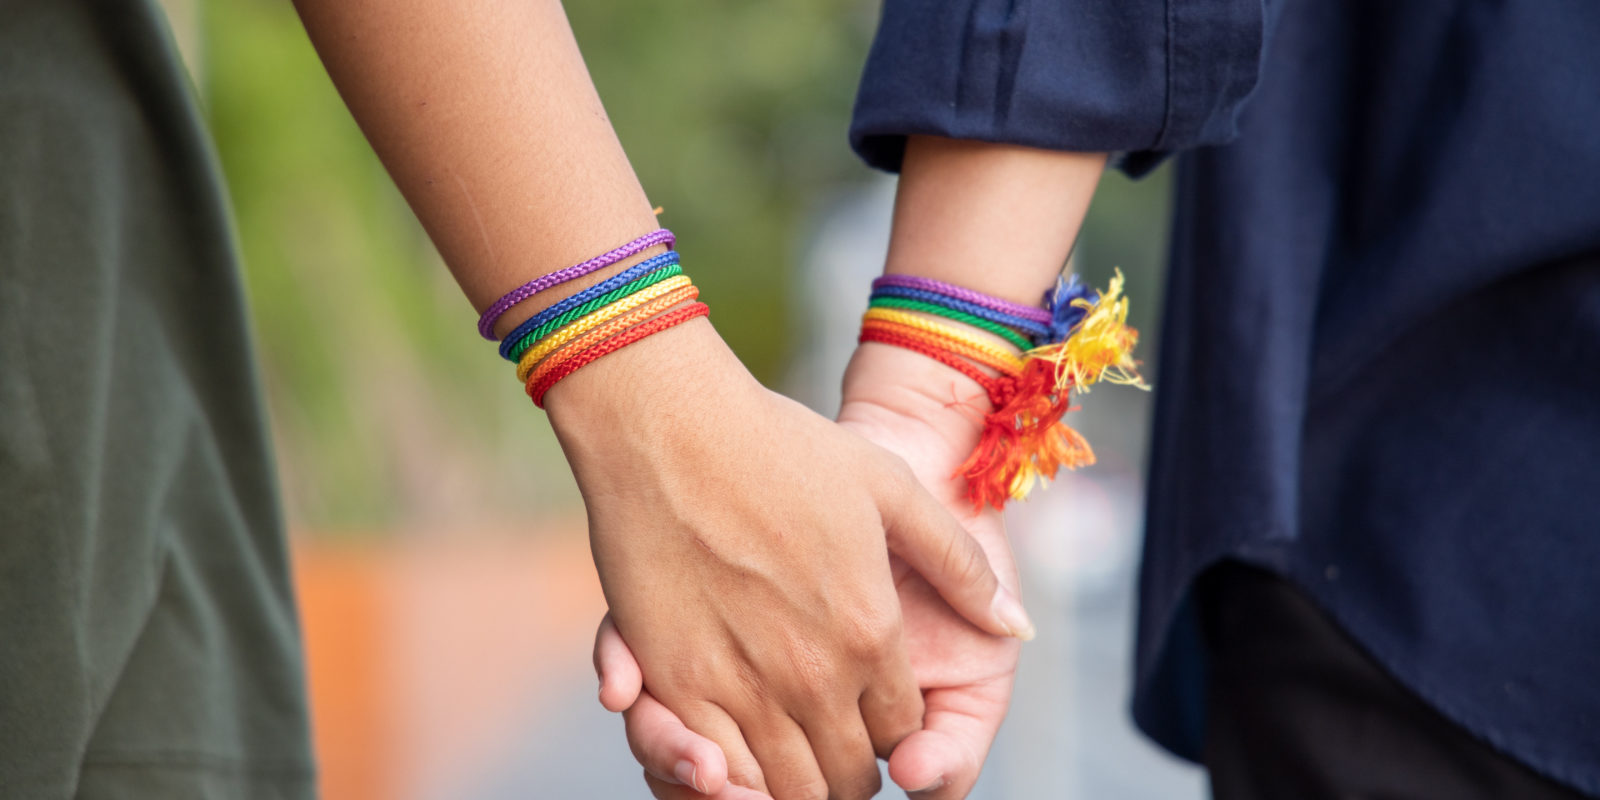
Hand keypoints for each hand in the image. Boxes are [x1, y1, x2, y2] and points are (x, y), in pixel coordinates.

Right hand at [552, 322, 1029, 799]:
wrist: (672, 427)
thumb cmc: (783, 447)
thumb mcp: (892, 488)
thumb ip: (959, 564)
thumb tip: (1016, 625)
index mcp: (872, 635)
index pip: (899, 733)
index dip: (894, 735)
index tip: (876, 718)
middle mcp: (813, 676)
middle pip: (843, 778)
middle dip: (847, 773)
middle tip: (835, 746)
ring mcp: (740, 685)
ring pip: (782, 788)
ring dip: (791, 783)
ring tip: (788, 753)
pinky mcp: (674, 682)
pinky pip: (712, 770)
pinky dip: (728, 774)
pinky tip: (732, 750)